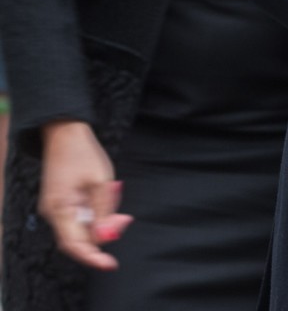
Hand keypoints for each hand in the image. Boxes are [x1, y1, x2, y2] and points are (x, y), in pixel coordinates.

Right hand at [38, 121, 131, 269]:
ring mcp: (56, 208)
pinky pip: (80, 218)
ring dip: (101, 225)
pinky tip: (107, 202)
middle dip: (103, 236)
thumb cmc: (83, 154)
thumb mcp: (101, 182)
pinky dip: (96, 216)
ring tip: (117, 206)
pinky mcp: (62, 202)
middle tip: (124, 220)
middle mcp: (54, 212)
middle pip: (78, 239)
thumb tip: (107, 238)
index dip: (92, 257)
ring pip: (81, 229)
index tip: (110, 264)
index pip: (74, 244)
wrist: (65, 133)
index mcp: (59, 208)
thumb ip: (104, 212)